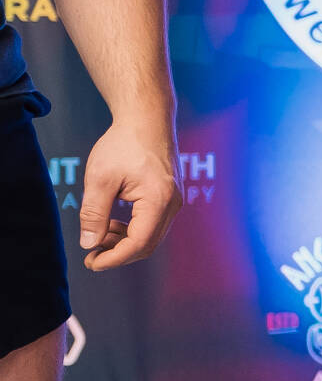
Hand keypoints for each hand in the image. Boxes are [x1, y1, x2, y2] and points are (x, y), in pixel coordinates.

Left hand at [80, 121, 180, 270]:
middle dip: (119, 253)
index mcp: (158, 201)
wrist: (147, 119)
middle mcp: (173, 204)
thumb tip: (89, 244)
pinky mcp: (170, 195)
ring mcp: (174, 200)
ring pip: (151, 235)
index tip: (90, 261)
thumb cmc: (124, 144)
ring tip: (98, 233)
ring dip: (124, 241)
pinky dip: (132, 229)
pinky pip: (153, 223)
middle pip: (148, 244)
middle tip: (91, 254)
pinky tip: (113, 220)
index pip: (138, 244)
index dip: (113, 258)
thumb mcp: (100, 179)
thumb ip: (94, 214)